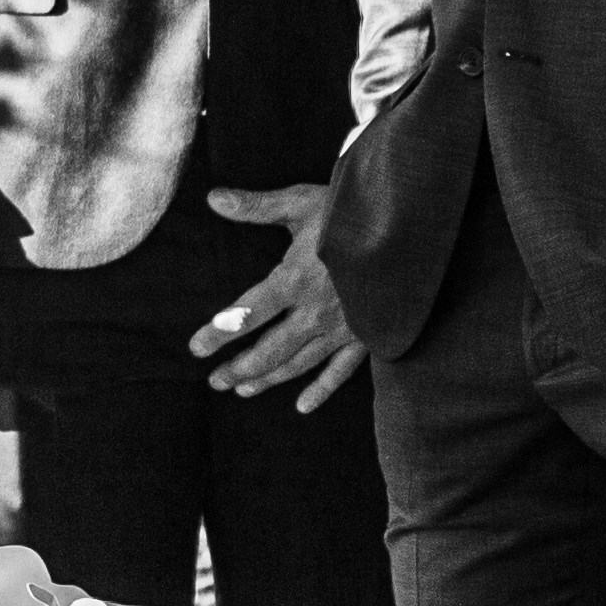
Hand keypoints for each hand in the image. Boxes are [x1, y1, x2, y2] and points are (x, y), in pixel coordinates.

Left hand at [192, 184, 364, 408]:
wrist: (408, 226)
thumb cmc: (351, 209)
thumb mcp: (301, 203)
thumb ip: (255, 206)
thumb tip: (214, 197)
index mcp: (295, 279)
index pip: (247, 313)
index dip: (220, 332)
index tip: (197, 349)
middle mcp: (316, 311)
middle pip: (270, 349)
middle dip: (239, 367)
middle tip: (214, 380)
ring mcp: (342, 327)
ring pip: (298, 363)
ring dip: (268, 379)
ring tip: (242, 389)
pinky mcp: (366, 335)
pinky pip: (341, 371)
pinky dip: (322, 390)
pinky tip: (303, 407)